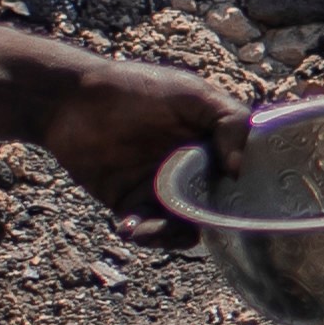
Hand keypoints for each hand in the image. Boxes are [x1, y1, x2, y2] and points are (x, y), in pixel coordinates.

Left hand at [37, 59, 252, 232]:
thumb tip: (239, 169)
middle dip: (211, 225)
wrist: (72, 101)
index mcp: (214, 146)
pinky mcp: (133, 205)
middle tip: (196, 221)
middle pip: (218, 211)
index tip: (246, 207)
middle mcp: (194, 172)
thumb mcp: (192, 94)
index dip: (251, 195)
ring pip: (184, 228)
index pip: (245, 178)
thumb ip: (229, 121)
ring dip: (171, 235)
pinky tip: (128, 227)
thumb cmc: (135, 88)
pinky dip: (142, 234)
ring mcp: (164, 190)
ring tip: (149, 230)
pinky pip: (147, 230)